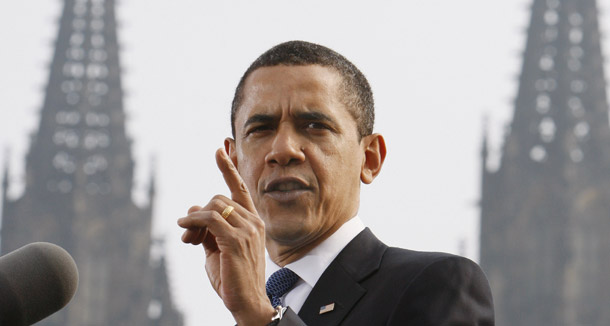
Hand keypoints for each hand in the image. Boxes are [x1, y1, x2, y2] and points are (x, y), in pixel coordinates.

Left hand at [178, 148, 274, 324]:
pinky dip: (193, 222)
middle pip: (218, 199)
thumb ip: (208, 227)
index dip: (229, 168)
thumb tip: (192, 207)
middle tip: (188, 236)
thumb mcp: (216, 248)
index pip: (240, 189)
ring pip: (213, 206)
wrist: (246, 302)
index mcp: (252, 221)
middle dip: (199, 214)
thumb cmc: (232, 277)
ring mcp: (247, 229)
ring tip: (188, 240)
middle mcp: (254, 221)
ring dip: (194, 220)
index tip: (220, 149)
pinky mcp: (236, 240)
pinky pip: (209, 219)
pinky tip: (185, 231)